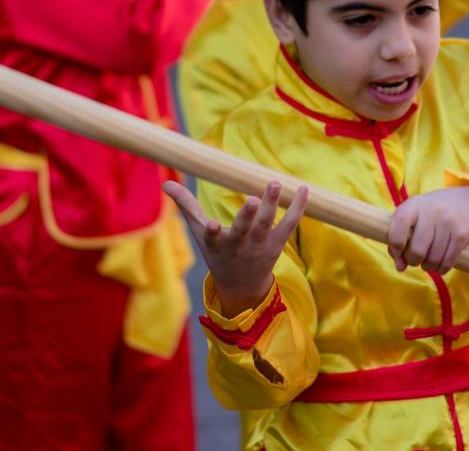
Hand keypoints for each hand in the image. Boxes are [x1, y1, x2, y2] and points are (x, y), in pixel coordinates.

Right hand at [164, 179, 307, 316]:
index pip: (213, 238)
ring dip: (272, 204)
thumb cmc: (218, 253)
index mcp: (218, 245)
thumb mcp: (199, 234)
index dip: (212, 232)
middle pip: (244, 230)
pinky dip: (298, 208)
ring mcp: (260, 247)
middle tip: (254, 199)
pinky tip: (303, 189)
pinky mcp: (277, 245)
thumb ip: (185, 206)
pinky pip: (290, 225)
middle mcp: (239, 247)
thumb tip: (164, 184)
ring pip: (267, 225)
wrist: (242, 286)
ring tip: (275, 183)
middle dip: (248, 215)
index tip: (212, 225)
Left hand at [386, 187, 468, 274]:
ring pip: (433, 259)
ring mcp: (449, 222)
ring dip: (428, 266)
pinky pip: (447, 262)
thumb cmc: (429, 215)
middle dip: (413, 261)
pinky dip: (441, 269)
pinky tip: (439, 264)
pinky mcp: (462, 235)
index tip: (398, 251)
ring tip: (427, 261)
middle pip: (417, 250)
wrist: (465, 203)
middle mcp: (432, 211)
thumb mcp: (411, 218)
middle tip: (415, 258)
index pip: (399, 223)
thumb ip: (398, 241)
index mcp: (414, 204)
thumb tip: (400, 267)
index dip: (395, 244)